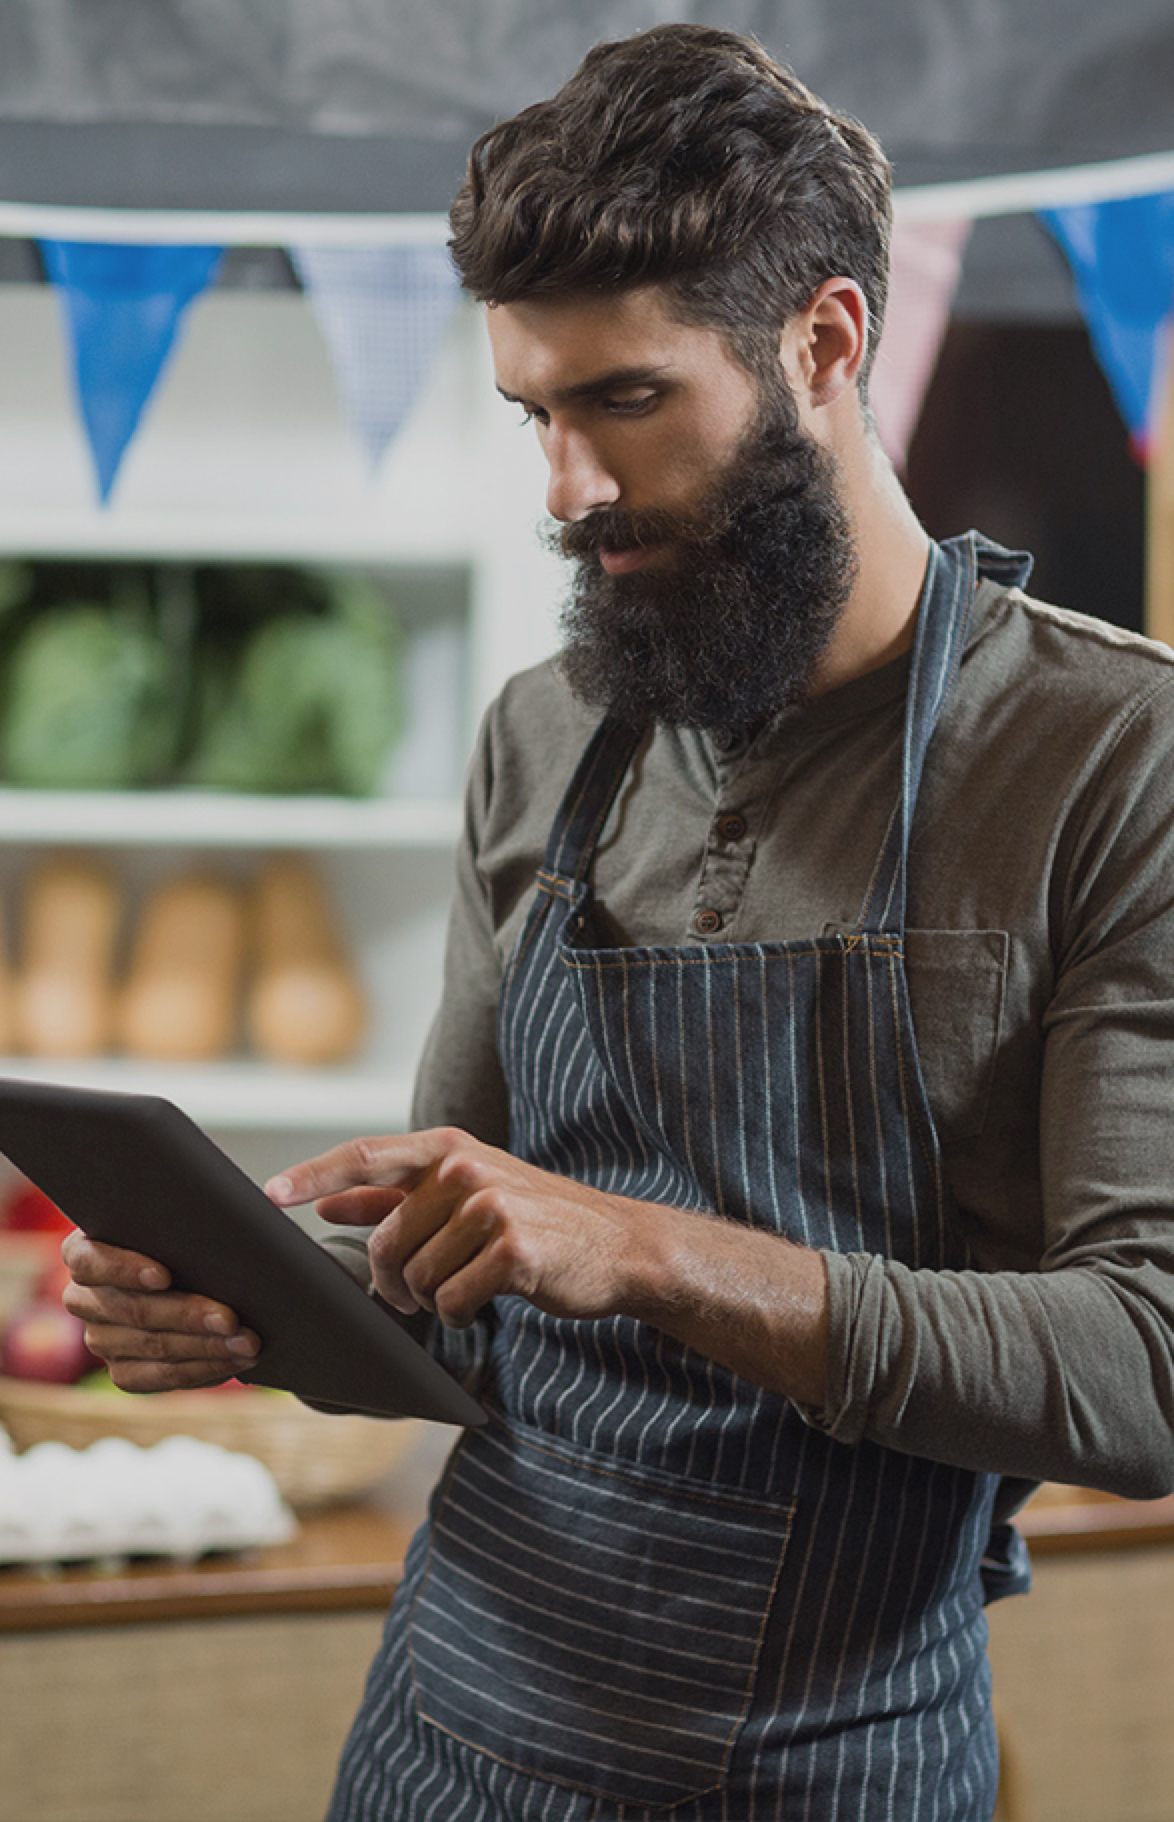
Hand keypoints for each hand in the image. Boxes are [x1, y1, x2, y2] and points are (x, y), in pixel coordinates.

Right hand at [61, 1232, 260, 1391]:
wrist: (193, 1275)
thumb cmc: (184, 1237)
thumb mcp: (180, 1220)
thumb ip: (187, 1215)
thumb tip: (238, 1214)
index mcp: (84, 1253)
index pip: (89, 1261)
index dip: (124, 1268)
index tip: (164, 1275)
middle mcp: (83, 1299)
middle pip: (131, 1310)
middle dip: (187, 1315)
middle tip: (231, 1319)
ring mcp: (101, 1338)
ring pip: (152, 1346)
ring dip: (206, 1346)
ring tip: (247, 1342)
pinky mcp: (124, 1371)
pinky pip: (160, 1377)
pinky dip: (203, 1368)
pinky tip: (234, 1359)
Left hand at [266, 1126, 672, 1329]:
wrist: (618, 1245)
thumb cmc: (534, 1220)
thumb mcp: (465, 1194)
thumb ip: (395, 1195)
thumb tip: (327, 1201)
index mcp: (450, 1150)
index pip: (365, 1156)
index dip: (312, 1176)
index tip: (267, 1196)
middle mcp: (467, 1169)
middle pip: (386, 1242)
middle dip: (392, 1282)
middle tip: (412, 1296)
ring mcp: (491, 1207)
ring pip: (418, 1278)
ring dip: (434, 1300)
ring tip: (468, 1287)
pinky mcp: (513, 1250)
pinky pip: (453, 1300)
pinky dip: (462, 1312)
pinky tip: (487, 1300)